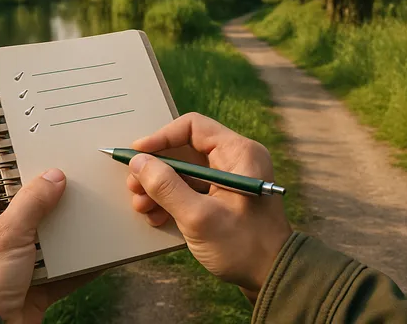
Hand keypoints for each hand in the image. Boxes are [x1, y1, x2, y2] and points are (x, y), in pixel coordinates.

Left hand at [0, 154, 89, 322]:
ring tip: (92, 202)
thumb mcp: (6, 233)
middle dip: (47, 188)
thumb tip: (54, 175)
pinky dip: (78, 260)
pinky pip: (60, 265)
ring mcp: (12, 255)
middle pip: (22, 198)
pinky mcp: (31, 280)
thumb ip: (32, 202)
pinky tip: (99, 249)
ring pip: (44, 230)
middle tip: (73, 167)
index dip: (9, 152)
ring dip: (65, 224)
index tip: (35, 136)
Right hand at [127, 113, 292, 301]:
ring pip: (184, 172)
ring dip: (159, 187)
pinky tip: (156, 217)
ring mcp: (229, 180)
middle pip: (184, 150)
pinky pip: (190, 189)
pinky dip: (171, 200)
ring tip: (141, 205)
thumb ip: (166, 187)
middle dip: (156, 168)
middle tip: (134, 185)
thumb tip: (138, 162)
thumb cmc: (244, 247)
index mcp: (239, 152)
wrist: (272, 279)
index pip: (192, 127)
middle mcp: (235, 160)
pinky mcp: (223, 199)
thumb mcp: (199, 217)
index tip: (137, 153)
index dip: (161, 137)